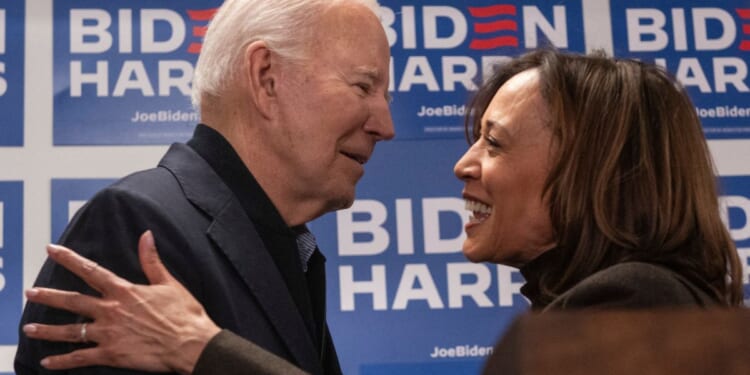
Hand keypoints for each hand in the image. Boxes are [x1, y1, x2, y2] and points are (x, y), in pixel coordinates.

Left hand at [22, 230, 220, 374]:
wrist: (191, 344)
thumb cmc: (184, 314)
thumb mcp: (169, 283)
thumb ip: (152, 260)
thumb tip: (146, 236)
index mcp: (125, 291)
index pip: (90, 270)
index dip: (69, 259)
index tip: (51, 250)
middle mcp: (112, 311)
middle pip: (73, 301)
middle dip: (48, 296)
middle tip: (30, 292)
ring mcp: (109, 334)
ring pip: (71, 331)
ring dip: (47, 330)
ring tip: (29, 328)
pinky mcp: (112, 354)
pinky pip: (81, 358)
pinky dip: (63, 361)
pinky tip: (48, 362)